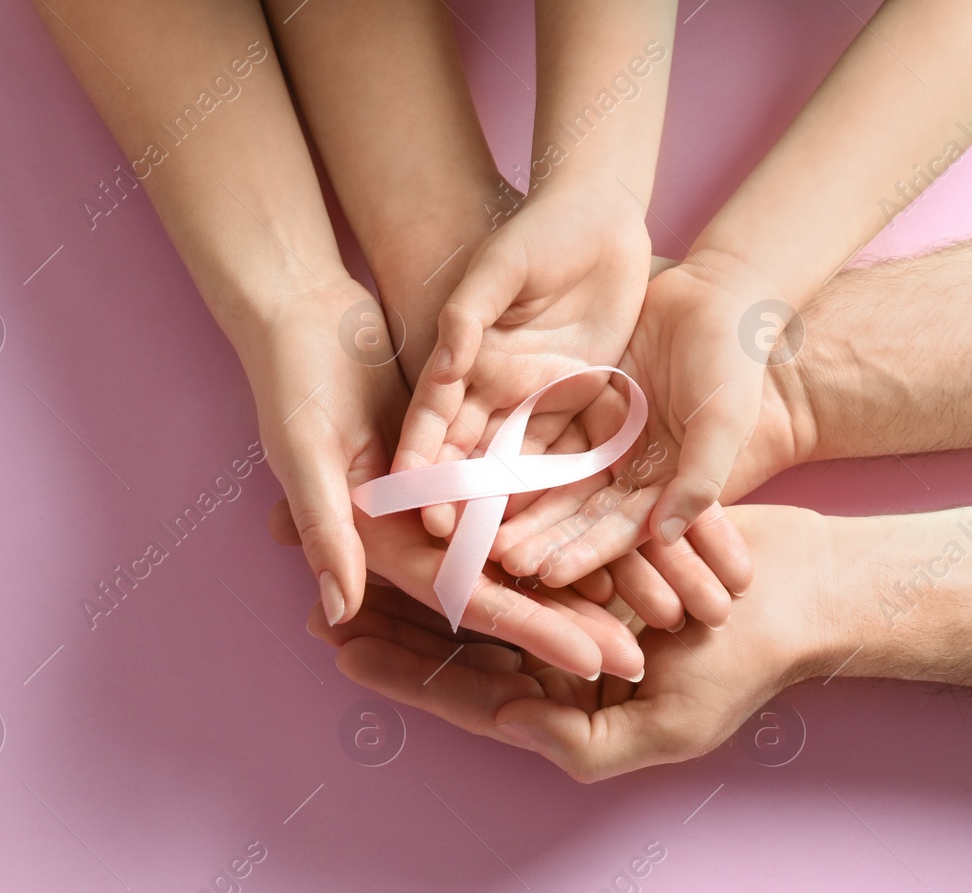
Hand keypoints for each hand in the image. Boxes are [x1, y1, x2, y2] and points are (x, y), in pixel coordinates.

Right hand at [243, 274, 642, 679]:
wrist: (300, 313)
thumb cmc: (293, 378)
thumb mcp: (307, 449)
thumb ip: (325, 527)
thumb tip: (339, 611)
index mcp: (380, 538)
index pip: (465, 592)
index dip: (530, 628)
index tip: (592, 663)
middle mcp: (418, 528)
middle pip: (505, 582)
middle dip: (570, 621)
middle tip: (639, 659)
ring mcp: (447, 493)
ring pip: (525, 541)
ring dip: (582, 573)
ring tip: (650, 608)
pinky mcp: (470, 451)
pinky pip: (528, 488)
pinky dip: (571, 509)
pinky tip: (627, 529)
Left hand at [318, 505, 846, 781]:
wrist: (804, 596)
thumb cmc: (745, 670)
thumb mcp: (666, 724)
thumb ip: (578, 738)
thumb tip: (502, 723)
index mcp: (551, 696)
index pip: (456, 688)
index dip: (397, 672)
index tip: (337, 647)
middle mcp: (542, 646)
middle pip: (446, 634)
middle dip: (385, 614)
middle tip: (319, 588)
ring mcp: (555, 593)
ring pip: (465, 580)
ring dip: (413, 563)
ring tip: (355, 537)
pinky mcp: (574, 541)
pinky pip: (507, 533)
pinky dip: (466, 520)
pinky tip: (423, 495)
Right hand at [394, 182, 653, 538]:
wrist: (602, 216)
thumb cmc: (540, 232)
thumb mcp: (497, 266)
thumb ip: (466, 313)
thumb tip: (444, 362)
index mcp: (461, 363)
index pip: (433, 424)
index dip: (423, 460)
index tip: (412, 498)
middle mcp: (491, 393)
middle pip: (471, 459)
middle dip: (462, 502)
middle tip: (455, 546)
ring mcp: (536, 401)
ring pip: (517, 466)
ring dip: (512, 509)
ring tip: (513, 554)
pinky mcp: (581, 400)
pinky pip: (571, 452)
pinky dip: (564, 489)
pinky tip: (566, 526)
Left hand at [489, 254, 814, 612]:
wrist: (715, 296)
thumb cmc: (730, 361)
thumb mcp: (722, 421)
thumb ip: (699, 479)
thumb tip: (667, 536)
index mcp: (667, 483)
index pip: (621, 529)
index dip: (586, 552)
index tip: (549, 574)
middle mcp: (630, 469)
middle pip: (580, 512)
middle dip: (542, 538)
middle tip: (500, 559)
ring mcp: (603, 439)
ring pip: (555, 480)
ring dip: (522, 506)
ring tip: (482, 527)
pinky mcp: (580, 406)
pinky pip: (543, 435)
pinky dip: (517, 456)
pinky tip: (484, 474)